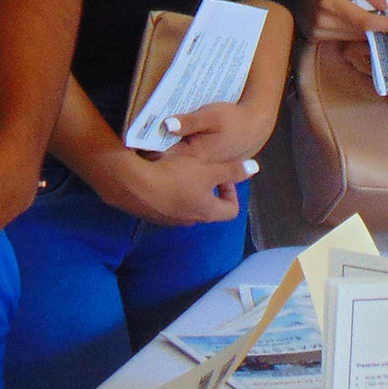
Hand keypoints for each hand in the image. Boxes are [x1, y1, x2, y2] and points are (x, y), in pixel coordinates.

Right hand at [96, 135, 253, 226]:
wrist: (132, 183)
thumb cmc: (175, 175)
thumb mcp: (208, 168)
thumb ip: (233, 169)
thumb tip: (255, 168)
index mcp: (207, 212)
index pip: (231, 209)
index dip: (232, 190)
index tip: (224, 173)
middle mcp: (189, 220)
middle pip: (208, 207)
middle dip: (209, 187)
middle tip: (203, 168)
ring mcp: (168, 220)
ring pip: (186, 205)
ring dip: (188, 189)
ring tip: (181, 168)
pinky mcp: (150, 214)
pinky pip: (166, 204)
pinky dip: (169, 191)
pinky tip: (161, 173)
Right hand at [298, 0, 387, 42]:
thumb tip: (383, 4)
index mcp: (330, 2)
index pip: (365, 21)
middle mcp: (322, 21)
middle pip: (360, 32)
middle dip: (379, 26)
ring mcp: (315, 31)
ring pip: (351, 36)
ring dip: (364, 28)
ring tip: (367, 12)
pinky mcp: (312, 36)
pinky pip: (340, 37)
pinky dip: (351, 29)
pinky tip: (350, 16)